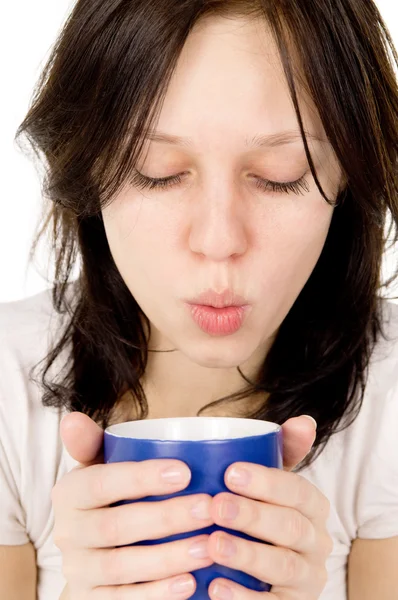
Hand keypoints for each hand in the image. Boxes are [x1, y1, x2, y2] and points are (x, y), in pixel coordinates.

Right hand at [54, 412, 215, 598]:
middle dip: (166, 517)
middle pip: (117, 526)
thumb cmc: (109, 498)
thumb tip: (72, 418)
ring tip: (208, 547)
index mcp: (70, 493)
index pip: (102, 482)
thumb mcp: (100, 468)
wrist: (93, 553)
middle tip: (209, 508)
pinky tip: (189, 584)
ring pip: (122, 566)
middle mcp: (68, 532)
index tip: (185, 471)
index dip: (141, 477)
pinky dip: (157, 594)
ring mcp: (79, 570)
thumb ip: (92, 442)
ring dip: (168, 558)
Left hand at [206, 416, 332, 599]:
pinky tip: (216, 587)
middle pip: (291, 528)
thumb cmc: (261, 518)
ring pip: (284, 567)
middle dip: (253, 516)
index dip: (267, 482)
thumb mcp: (270, 486)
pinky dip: (245, 598)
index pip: (298, 491)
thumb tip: (305, 420)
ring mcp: (307, 579)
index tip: (230, 472)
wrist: (258, 573)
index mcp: (312, 509)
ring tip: (212, 544)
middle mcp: (316, 543)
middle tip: (216, 506)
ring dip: (247, 555)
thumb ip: (283, 453)